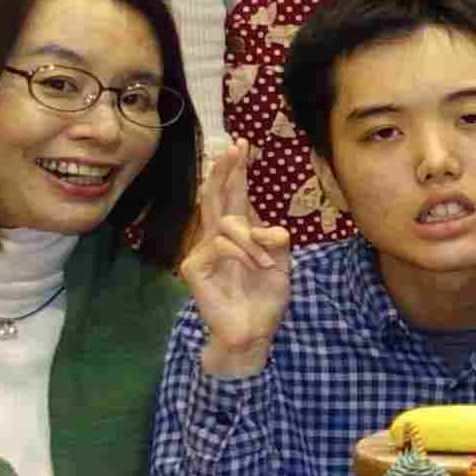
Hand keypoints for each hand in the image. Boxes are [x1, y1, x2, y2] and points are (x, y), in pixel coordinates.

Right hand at [185, 145, 291, 378]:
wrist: (254, 331)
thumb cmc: (264, 297)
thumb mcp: (281, 265)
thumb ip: (276, 242)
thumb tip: (273, 228)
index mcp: (239, 234)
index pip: (234, 196)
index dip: (237, 171)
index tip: (242, 144)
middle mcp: (217, 237)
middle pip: (215, 196)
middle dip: (226, 170)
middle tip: (234, 148)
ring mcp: (203, 251)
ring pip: (226, 224)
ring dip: (253, 241)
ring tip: (266, 264)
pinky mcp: (194, 267)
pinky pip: (221, 245)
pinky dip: (244, 254)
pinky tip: (255, 267)